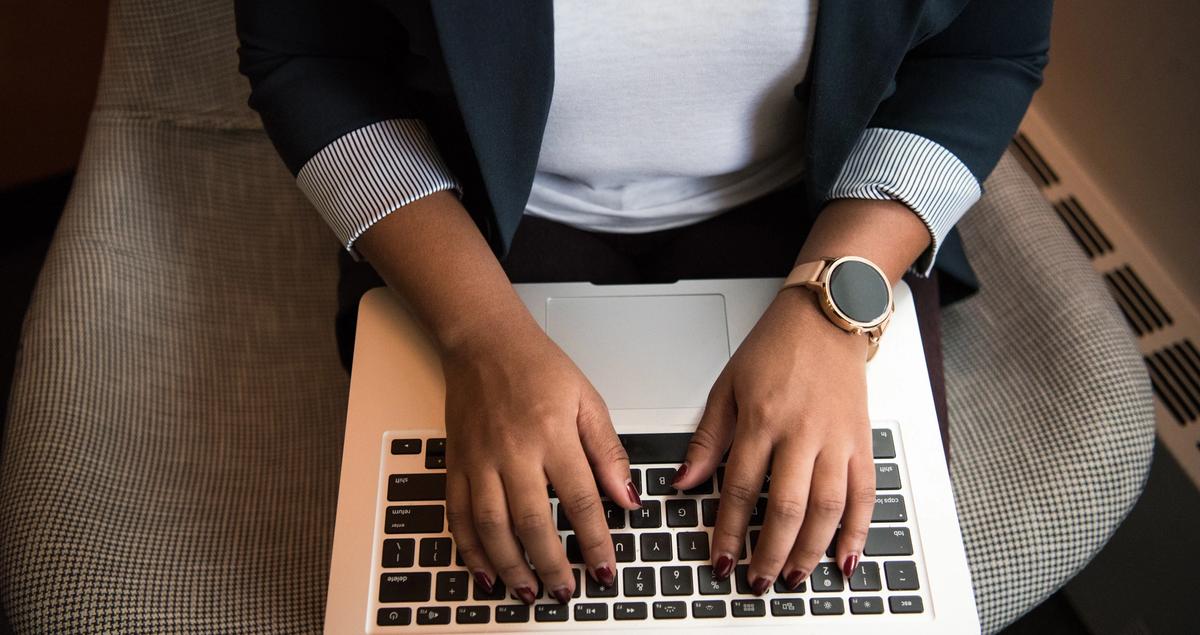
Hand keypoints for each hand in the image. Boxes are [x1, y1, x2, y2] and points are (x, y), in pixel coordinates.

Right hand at [442, 323, 640, 604]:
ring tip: (528, 591)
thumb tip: (628, 497)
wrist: (483, 341)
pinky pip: (458, 514)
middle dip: (551, 565)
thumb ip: (608, 452)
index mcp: (553, 434)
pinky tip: (484, 570)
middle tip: (565, 593)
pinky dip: (469, 548)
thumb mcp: (588, 400)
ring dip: (510, 565)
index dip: (595, 542)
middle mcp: (514, 450)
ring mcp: (480, 459)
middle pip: (533, 521)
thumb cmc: (537, 366)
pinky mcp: (457, 462)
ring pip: (492, 525)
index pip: (580, 500)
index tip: (605, 569)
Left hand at [671, 289, 875, 593]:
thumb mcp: (728, 387)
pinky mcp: (862, 440)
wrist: (826, 317)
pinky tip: (846, 557)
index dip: (730, 530)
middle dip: (770, 552)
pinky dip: (858, 530)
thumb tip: (685, 482)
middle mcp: (802, 431)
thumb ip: (708, 439)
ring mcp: (837, 438)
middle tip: (757, 580)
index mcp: (762, 418)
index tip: (722, 558)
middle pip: (786, 507)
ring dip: (810, 550)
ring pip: (827, 507)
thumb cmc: (775, 348)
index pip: (741, 487)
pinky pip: (865, 494)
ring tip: (794, 577)